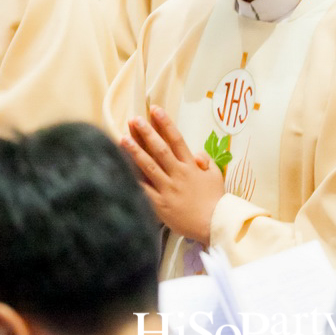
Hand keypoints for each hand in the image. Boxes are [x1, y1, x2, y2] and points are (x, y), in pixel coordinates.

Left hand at [120, 106, 222, 244]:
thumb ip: (205, 160)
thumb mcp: (215, 175)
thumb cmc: (215, 199)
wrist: (214, 224)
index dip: (165, 123)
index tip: (155, 110)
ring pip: (149, 166)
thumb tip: (195, 153)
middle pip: (160, 149)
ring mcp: (168, 189)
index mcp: (191, 165)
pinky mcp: (160, 204)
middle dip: (147, 133)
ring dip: (135, 151)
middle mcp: (178, 174)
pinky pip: (144, 189)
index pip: (176, 139)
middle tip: (135, 119)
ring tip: (123, 138)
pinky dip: (132, 180)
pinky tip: (120, 169)